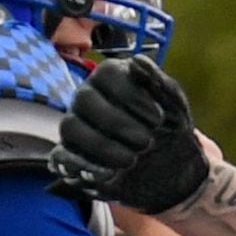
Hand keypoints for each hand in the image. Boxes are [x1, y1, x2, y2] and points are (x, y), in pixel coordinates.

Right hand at [48, 55, 210, 216]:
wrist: (169, 166)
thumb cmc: (169, 127)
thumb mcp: (174, 106)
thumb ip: (160, 83)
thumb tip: (137, 61)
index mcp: (112, 77)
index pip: (106, 73)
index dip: (131, 96)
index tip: (158, 119)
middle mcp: (88, 96)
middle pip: (83, 99)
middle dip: (117, 123)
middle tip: (146, 142)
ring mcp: (76, 125)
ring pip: (70, 127)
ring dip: (101, 145)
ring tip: (131, 160)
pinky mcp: (71, 155)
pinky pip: (61, 157)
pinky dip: (83, 166)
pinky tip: (110, 173)